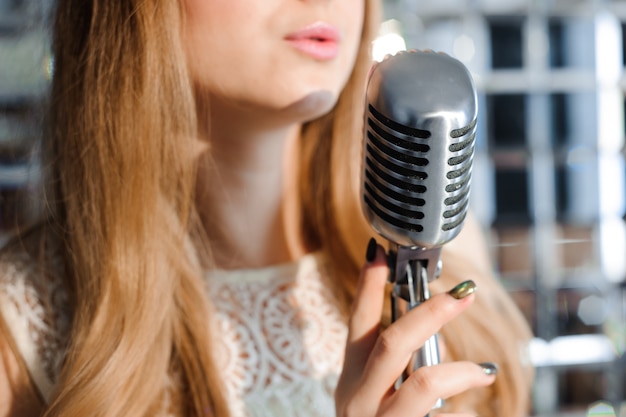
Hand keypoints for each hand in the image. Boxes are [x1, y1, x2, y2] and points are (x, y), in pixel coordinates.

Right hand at [335, 240, 495, 416]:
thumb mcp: (371, 396)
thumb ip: (392, 364)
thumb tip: (426, 320)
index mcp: (350, 380)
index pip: (357, 323)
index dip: (368, 286)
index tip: (380, 250)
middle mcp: (358, 399)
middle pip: (392, 343)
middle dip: (430, 312)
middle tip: (462, 294)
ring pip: (423, 383)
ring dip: (459, 370)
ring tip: (483, 371)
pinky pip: (436, 415)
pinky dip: (462, 404)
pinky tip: (471, 399)